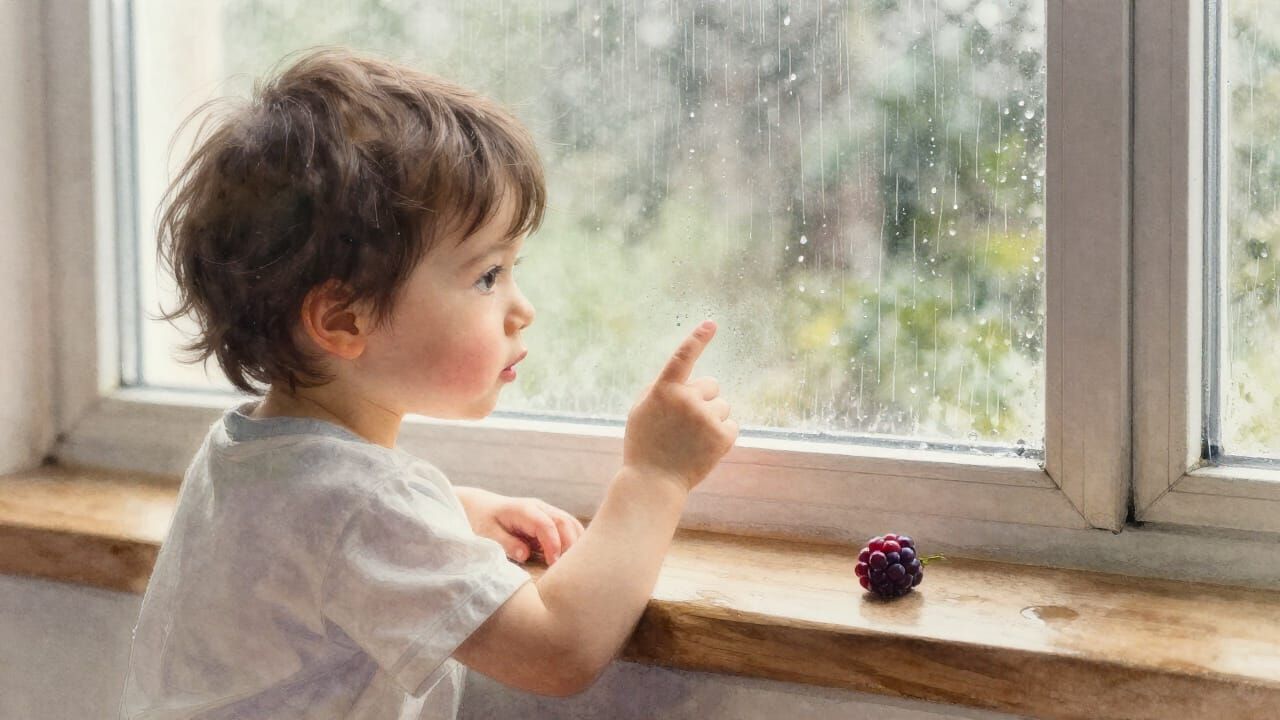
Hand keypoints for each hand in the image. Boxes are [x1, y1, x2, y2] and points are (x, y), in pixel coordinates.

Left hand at [455, 487, 585, 565]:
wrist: (481, 507)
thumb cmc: (483, 521)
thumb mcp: (487, 534)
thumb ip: (506, 543)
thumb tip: (525, 554)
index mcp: (524, 510)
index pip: (546, 524)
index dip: (553, 544)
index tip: (553, 564)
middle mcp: (539, 508)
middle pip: (564, 522)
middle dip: (570, 545)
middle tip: (568, 569)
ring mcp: (547, 512)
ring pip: (571, 523)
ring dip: (576, 543)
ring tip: (573, 566)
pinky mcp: (550, 519)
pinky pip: (569, 527)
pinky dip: (574, 541)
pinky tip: (572, 559)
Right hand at [622, 320, 738, 492]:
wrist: (654, 483)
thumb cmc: (645, 444)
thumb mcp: (641, 410)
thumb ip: (662, 388)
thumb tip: (688, 377)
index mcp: (664, 390)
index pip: (683, 356)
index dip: (698, 338)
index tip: (712, 323)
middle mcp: (687, 400)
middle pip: (711, 385)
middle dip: (703, 399)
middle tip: (685, 424)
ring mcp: (707, 418)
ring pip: (722, 406)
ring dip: (712, 418)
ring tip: (691, 440)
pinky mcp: (723, 437)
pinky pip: (731, 425)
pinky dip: (721, 436)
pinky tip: (704, 449)